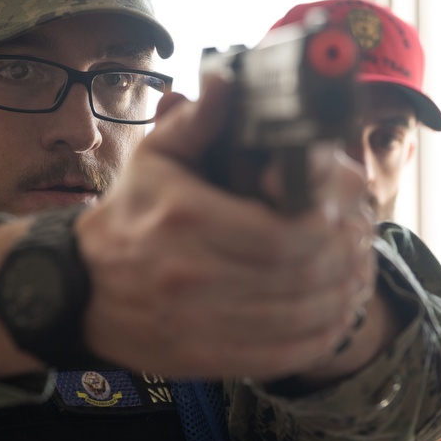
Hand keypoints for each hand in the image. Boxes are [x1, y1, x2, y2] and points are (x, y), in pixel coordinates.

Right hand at [76, 76, 377, 379]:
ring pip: (304, 316)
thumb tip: (228, 81)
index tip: (342, 203)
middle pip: (304, 274)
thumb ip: (198, 121)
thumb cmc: (127, 218)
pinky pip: (287, 353)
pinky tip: (335, 310)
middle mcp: (195, 274)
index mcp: (188, 218)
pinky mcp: (208, 359)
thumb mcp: (153, 159)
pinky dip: (324, 333)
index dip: (329, 219)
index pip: (285, 230)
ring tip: (357, 269)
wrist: (79, 288)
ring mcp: (202, 323)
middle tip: (360, 234)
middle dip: (346, 253)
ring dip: (344, 292)